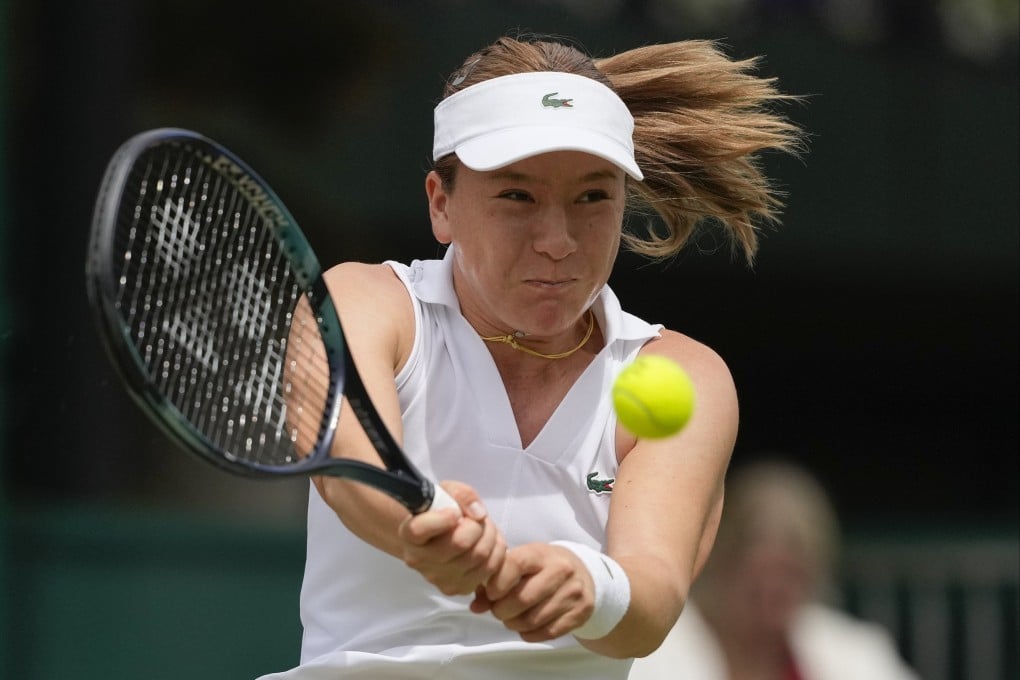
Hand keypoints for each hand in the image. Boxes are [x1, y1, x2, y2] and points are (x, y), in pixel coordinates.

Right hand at [397, 481, 506, 595]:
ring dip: (490, 537)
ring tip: (483, 529)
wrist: (437, 534)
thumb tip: (478, 514)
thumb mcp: (447, 491)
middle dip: (477, 525)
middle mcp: (419, 560)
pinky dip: (496, 552)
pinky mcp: (457, 588)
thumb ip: (461, 495)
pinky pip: (489, 569)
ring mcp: (438, 578)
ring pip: (479, 556)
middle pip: (459, 543)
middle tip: (476, 519)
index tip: (453, 512)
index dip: (441, 519)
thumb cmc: (441, 511)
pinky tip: (487, 543)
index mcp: (409, 534)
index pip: (419, 530)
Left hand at [471, 542, 595, 642]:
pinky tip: (526, 628)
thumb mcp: (521, 565)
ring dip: (514, 624)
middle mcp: (561, 570)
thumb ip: (495, 582)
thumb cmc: (543, 568)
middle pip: (523, 598)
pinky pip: (548, 632)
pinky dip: (530, 634)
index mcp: (541, 553)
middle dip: (502, 610)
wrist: (584, 573)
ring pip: (534, 619)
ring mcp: (573, 592)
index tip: (490, 593)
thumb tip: (475, 607)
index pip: (515, 564)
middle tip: (497, 611)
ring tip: (510, 620)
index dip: (498, 582)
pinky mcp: (581, 612)